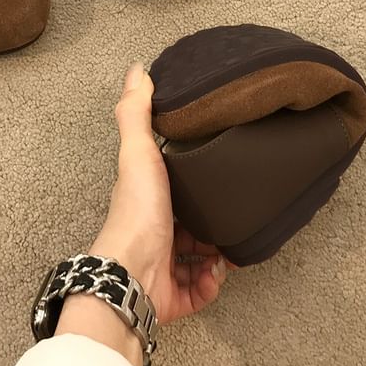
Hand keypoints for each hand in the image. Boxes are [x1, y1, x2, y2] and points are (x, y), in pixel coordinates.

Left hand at [90, 63, 228, 323]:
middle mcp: (152, 230)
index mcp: (146, 196)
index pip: (172, 185)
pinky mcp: (173, 296)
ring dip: (216, 252)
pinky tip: (217, 270)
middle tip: (232, 210)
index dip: (191, 178)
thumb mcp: (138, 153)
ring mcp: (162, 265)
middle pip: (189, 222)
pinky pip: (201, 288)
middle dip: (212, 219)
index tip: (214, 171)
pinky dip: (212, 281)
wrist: (133, 275)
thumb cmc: (137, 212)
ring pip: (198, 257)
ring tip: (229, 242)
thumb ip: (137, 113)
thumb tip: (137, 70)